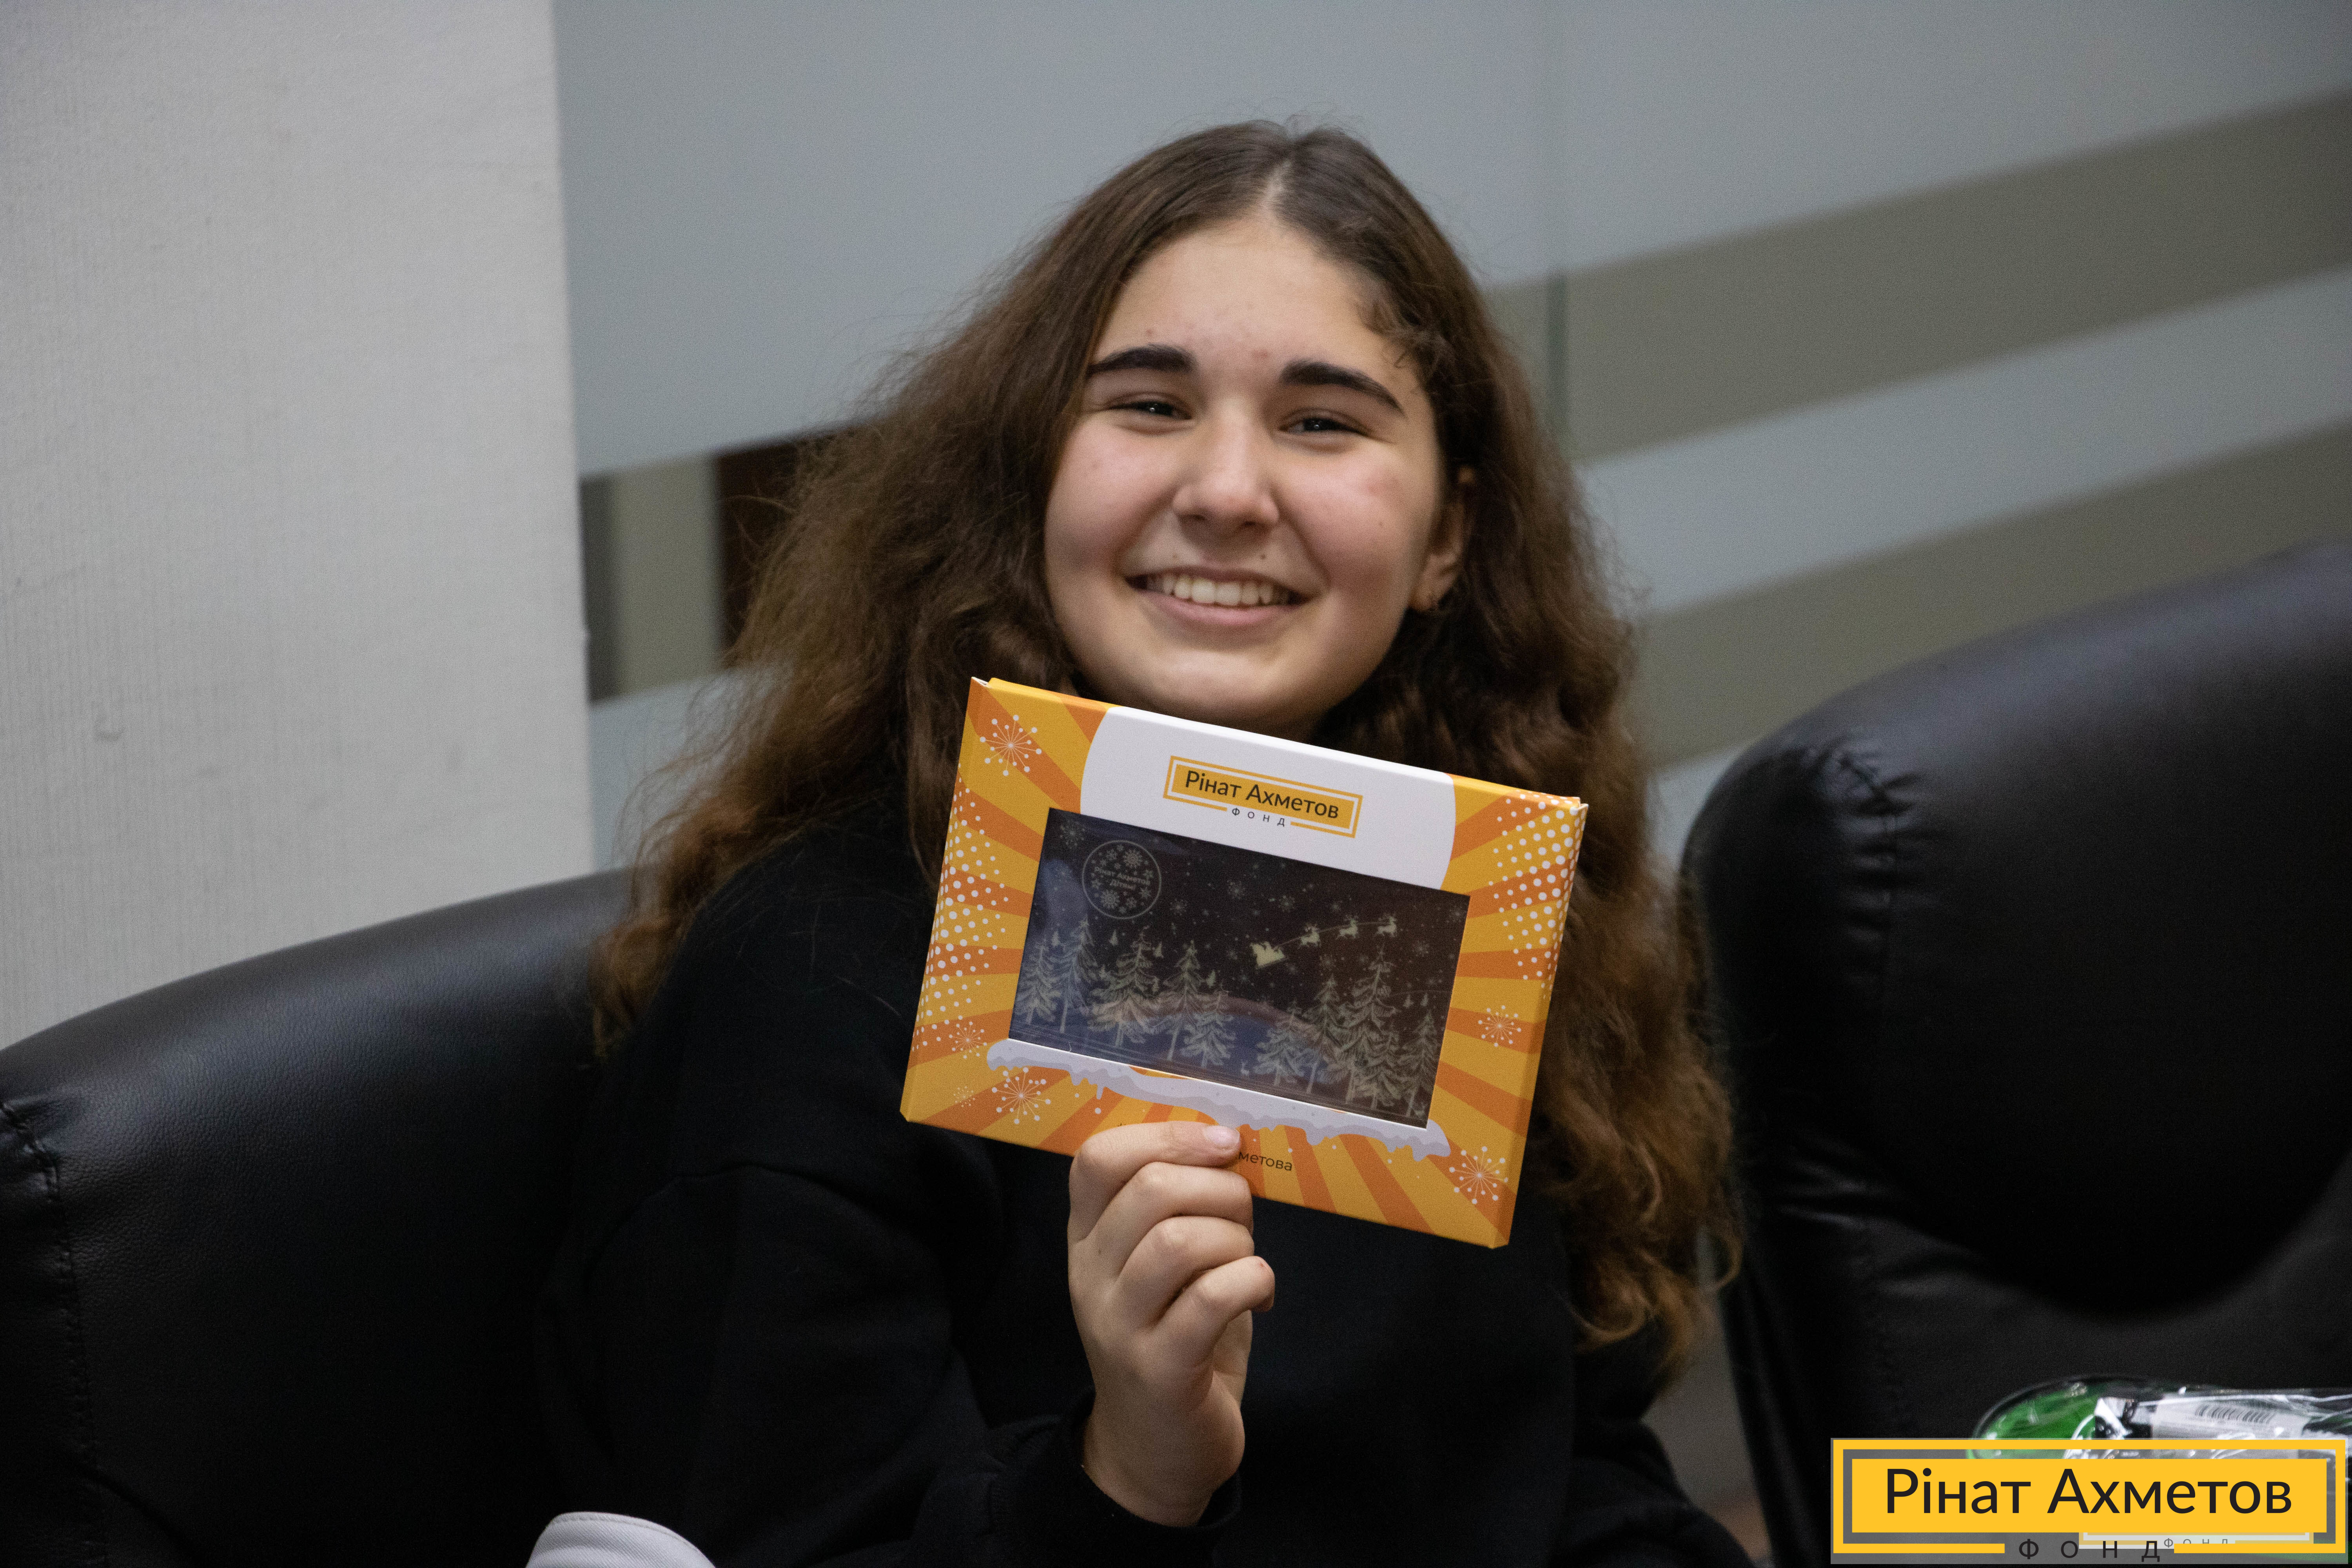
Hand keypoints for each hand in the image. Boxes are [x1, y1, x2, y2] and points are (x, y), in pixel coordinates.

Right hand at [1067, 1120, 1275, 1525]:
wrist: (1155, 1452)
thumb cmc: (1177, 1339)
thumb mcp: (1164, 1265)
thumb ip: (1180, 1207)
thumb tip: (1228, 1144)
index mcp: (1088, 1238)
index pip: (1098, 1158)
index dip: (1169, 1135)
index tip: (1223, 1145)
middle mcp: (1090, 1276)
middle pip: (1151, 1190)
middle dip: (1222, 1190)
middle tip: (1245, 1222)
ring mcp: (1119, 1325)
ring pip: (1180, 1241)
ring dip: (1236, 1240)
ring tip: (1247, 1264)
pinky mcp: (1158, 1369)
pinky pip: (1213, 1296)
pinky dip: (1253, 1281)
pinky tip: (1260, 1296)